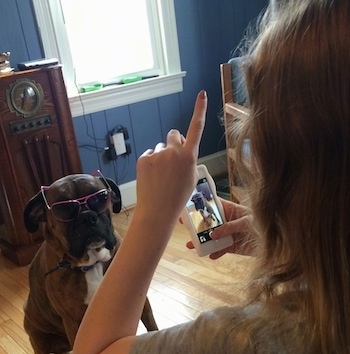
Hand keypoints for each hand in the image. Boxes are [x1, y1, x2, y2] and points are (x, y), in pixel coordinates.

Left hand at [135, 91, 207, 223]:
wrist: (157, 211)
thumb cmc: (177, 198)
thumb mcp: (191, 179)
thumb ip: (188, 159)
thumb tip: (178, 143)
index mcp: (189, 157)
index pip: (196, 128)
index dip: (200, 110)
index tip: (201, 94)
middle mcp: (174, 152)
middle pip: (173, 134)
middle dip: (173, 142)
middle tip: (171, 159)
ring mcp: (158, 154)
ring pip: (160, 147)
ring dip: (161, 157)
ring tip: (161, 178)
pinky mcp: (144, 158)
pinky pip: (149, 154)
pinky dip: (150, 163)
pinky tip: (152, 178)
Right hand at [186, 199, 255, 258]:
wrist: (273, 240)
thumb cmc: (262, 224)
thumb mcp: (246, 222)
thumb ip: (230, 226)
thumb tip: (213, 233)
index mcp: (230, 210)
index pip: (212, 205)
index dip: (200, 205)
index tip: (188, 207)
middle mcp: (226, 222)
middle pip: (207, 222)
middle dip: (196, 225)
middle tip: (184, 227)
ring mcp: (227, 234)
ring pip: (210, 238)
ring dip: (201, 242)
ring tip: (191, 245)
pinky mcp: (230, 247)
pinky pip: (220, 250)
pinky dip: (215, 253)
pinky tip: (211, 255)